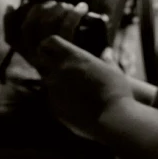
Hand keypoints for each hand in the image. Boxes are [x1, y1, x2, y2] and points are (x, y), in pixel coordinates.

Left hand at [13, 13, 132, 136]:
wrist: (112, 117)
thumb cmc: (116, 90)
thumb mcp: (112, 70)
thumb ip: (106, 60)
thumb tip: (107, 52)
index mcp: (73, 57)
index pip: (51, 42)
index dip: (49, 44)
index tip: (49, 48)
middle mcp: (59, 70)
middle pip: (41, 59)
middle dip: (44, 61)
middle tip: (50, 65)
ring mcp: (54, 89)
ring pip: (45, 80)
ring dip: (52, 81)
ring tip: (66, 86)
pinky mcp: (53, 106)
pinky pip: (51, 98)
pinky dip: (58, 98)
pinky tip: (72, 103)